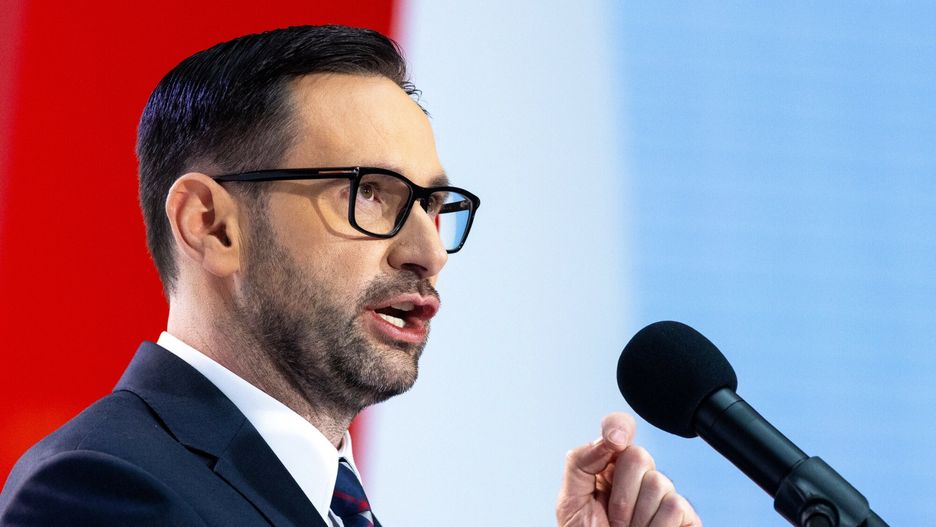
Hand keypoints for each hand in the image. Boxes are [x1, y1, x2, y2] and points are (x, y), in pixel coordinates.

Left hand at [556, 413, 701, 526]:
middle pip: (639, 456)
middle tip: (612, 520)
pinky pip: (675, 507)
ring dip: (636, 517)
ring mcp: (663, 494)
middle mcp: (638, 475)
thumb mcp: (570, 500)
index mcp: (608, 465)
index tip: (614, 441)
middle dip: (621, 494)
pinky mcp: (684, 516)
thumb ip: (581, 462)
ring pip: (658, 483)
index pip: (619, 427)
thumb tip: (608, 439)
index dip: (618, 426)